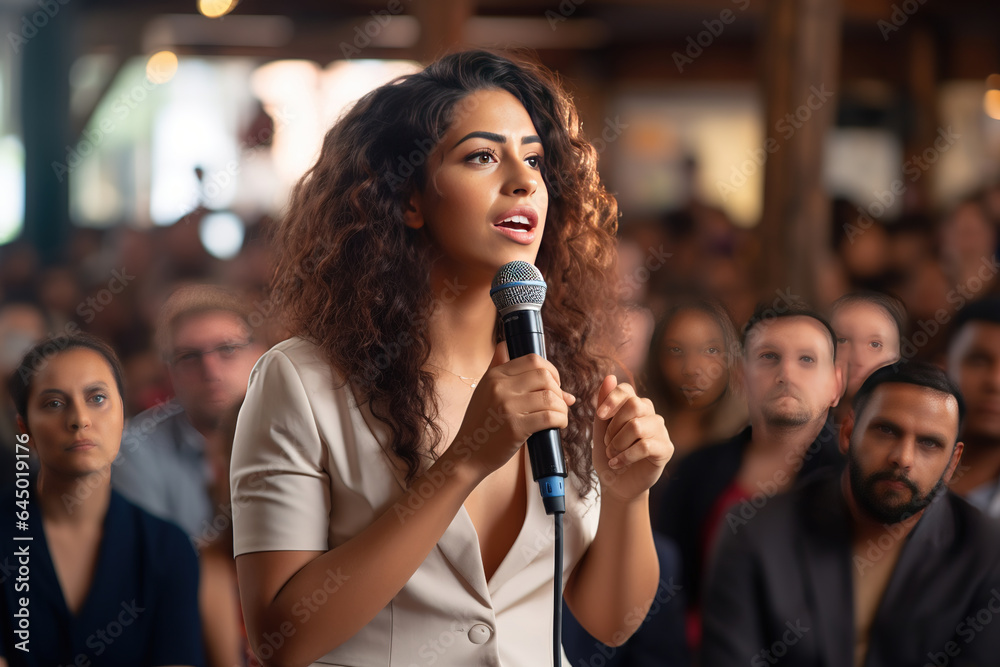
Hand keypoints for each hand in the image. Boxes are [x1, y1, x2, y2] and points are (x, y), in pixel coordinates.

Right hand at [447, 342, 575, 480]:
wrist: (468, 454)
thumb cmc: (480, 423)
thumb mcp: (483, 389)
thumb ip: (496, 365)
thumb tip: (513, 348)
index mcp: (494, 376)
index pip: (532, 360)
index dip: (551, 370)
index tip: (554, 384)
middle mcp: (500, 387)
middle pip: (545, 376)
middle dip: (558, 389)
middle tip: (558, 402)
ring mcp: (507, 407)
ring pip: (551, 397)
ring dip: (562, 407)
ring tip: (560, 415)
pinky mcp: (516, 427)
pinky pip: (550, 417)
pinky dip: (561, 420)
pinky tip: (559, 425)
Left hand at [592, 375, 672, 502]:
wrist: (617, 485)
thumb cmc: (610, 456)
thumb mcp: (600, 431)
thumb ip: (603, 406)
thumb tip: (609, 377)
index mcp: (634, 406)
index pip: (626, 389)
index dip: (612, 399)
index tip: (600, 415)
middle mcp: (650, 414)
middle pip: (634, 404)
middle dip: (614, 426)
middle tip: (607, 443)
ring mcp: (660, 430)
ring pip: (637, 426)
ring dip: (618, 443)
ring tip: (612, 454)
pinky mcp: (666, 448)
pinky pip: (645, 446)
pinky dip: (625, 456)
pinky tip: (617, 463)